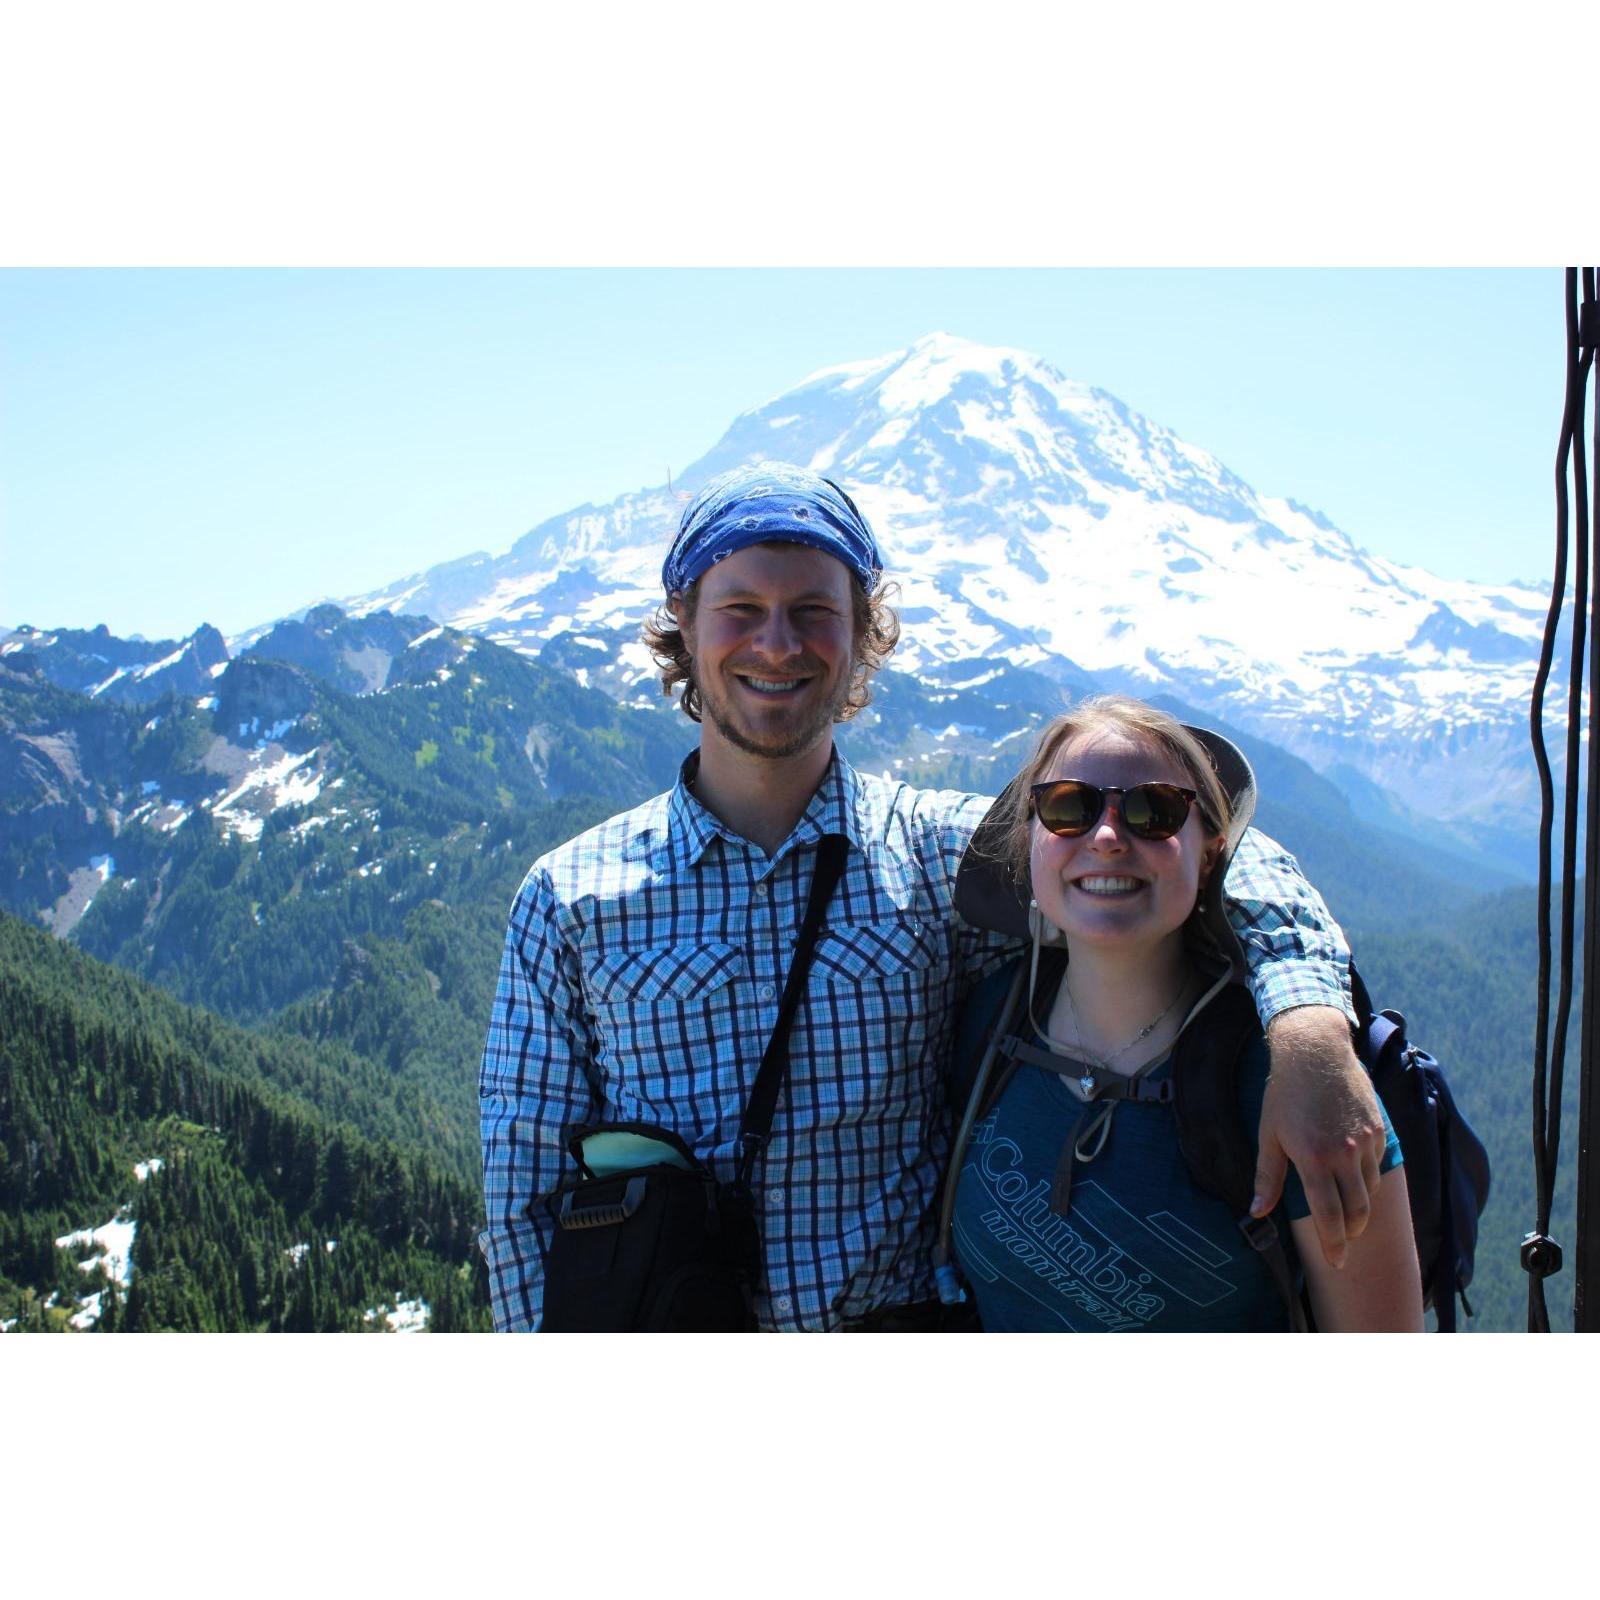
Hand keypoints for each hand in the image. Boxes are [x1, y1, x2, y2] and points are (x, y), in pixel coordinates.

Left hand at [1253, 1005, 1384, 1269]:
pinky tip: (1354, 1179)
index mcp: (1313, 1158)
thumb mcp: (1269, 1134)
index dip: (1334, 1245)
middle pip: (1357, 1212)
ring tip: (1346, 1214)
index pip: (1329, 1216)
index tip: (1336, 1263)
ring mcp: (1365, 1142)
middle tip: (1341, 1242)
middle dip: (1350, 1233)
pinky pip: (1377, 1167)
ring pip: (1371, 1192)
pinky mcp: (1378, 1130)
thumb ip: (1266, 1177)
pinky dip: (1368, 1180)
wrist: (1315, 1051)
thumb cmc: (1285, 1093)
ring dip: (1360, 1209)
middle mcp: (1344, 1154)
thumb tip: (1257, 1212)